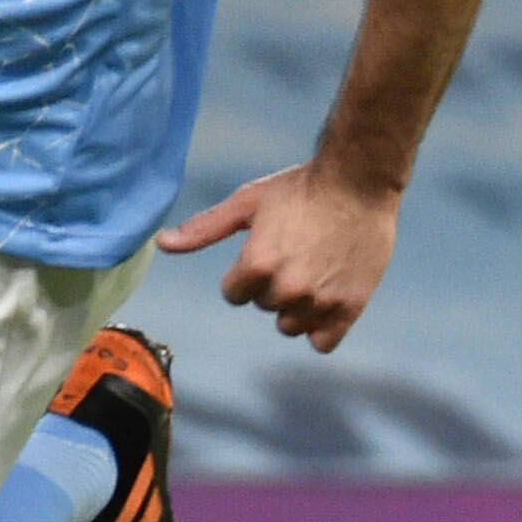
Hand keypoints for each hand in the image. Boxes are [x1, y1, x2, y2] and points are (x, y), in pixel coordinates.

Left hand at [156, 159, 402, 353]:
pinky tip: (327, 297)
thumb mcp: (247, 202)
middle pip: (264, 307)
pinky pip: (322, 341)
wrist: (359, 181)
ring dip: (296, 306)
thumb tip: (162, 244)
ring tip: (314, 270)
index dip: (247, 271)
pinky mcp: (349, 308)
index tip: (268, 247)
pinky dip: (322, 326)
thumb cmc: (300, 187)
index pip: (234, 294)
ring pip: (291, 326)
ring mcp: (320, 301)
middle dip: (273, 285)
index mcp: (257, 265)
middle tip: (296, 252)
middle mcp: (287, 288)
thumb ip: (204, 229)